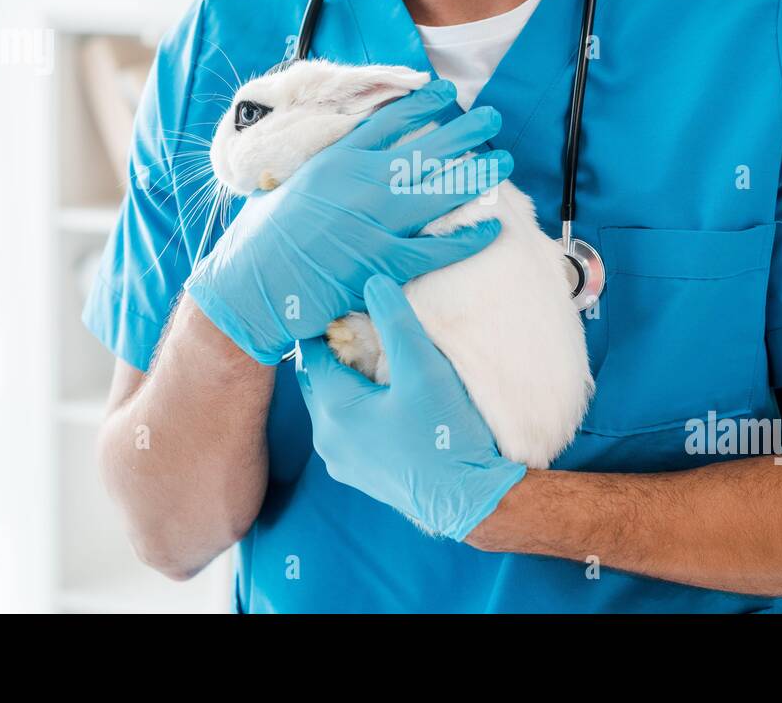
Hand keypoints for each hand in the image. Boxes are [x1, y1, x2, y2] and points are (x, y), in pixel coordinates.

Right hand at [185, 81, 511, 364]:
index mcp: (334, 161)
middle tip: (492, 117)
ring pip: (438, 193)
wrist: (247, 289)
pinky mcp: (381, 264)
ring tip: (503, 162)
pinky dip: (465, 239)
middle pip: (424, 150)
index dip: (421, 104)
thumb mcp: (286, 186)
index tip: (444, 92)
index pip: (388, 122)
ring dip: (475, 175)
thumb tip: (346, 156)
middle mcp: (357, 186)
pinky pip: (435, 249)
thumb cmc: (259, 241)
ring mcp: (372, 224)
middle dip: (463, 131)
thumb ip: (323, 169)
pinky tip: (490, 228)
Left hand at [297, 275, 526, 541]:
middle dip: (334, 352)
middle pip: (318, 378)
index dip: (327, 324)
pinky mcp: (359, 475)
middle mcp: (326, 437)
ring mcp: (341, 461)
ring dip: (346, 381)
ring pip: (330, 405)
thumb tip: (372, 280)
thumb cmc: (445, 434)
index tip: (344, 304)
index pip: (312, 351)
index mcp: (334, 408)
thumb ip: (395, 321)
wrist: (468, 500)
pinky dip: (355, 408)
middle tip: (358, 326)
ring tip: (373, 358)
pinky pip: (345, 429)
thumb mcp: (423, 367)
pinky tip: (384, 398)